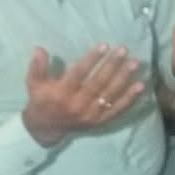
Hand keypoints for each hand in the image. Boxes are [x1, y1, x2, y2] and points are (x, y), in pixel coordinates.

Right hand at [21, 44, 144, 145]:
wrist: (46, 129)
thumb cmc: (41, 101)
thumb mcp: (34, 83)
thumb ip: (37, 67)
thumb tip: (40, 49)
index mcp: (62, 94)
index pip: (79, 74)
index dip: (92, 59)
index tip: (104, 46)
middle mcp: (77, 104)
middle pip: (98, 83)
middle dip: (112, 65)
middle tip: (124, 50)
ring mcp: (91, 114)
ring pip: (110, 95)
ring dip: (124, 78)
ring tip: (135, 63)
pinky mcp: (99, 121)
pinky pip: (117, 109)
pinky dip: (130, 98)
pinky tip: (140, 85)